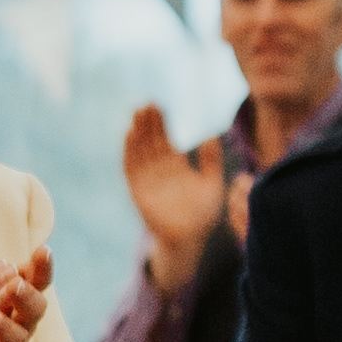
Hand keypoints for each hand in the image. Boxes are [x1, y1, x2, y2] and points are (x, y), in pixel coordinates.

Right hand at [122, 108, 226, 289]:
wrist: (189, 238)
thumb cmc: (203, 215)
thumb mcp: (212, 183)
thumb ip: (211, 159)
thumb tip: (213, 134)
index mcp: (176, 166)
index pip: (165, 140)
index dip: (161, 123)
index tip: (158, 105)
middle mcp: (159, 170)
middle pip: (151, 141)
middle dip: (148, 123)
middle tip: (147, 103)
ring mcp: (147, 179)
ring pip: (140, 150)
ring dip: (137, 132)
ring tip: (137, 113)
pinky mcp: (138, 190)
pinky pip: (131, 168)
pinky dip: (129, 152)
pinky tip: (129, 135)